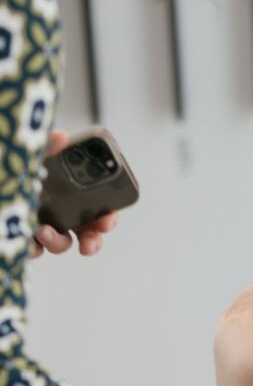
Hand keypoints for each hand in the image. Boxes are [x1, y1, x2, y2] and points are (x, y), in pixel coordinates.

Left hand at [32, 130, 117, 257]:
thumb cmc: (11, 164)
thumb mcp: (32, 154)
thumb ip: (47, 145)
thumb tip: (61, 136)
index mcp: (70, 191)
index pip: (99, 208)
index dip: (108, 217)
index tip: (106, 221)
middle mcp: (60, 210)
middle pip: (87, 232)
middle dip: (92, 241)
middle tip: (87, 244)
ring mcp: (44, 224)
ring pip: (61, 243)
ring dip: (58, 242)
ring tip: (45, 232)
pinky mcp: (25, 236)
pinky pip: (35, 249)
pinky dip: (33, 247)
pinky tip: (27, 239)